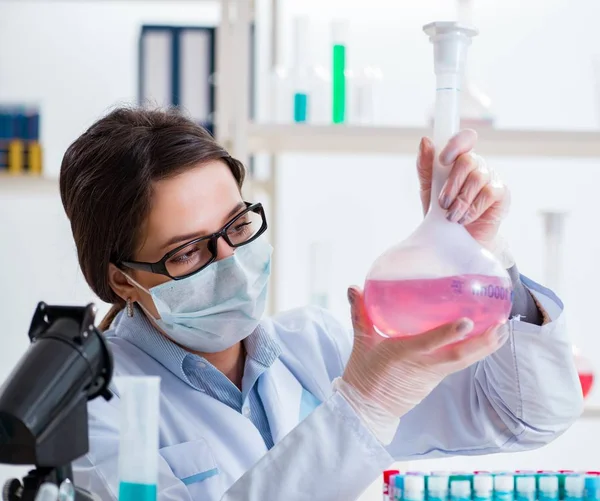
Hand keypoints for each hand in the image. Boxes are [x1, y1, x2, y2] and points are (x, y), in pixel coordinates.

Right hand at [334, 286, 506, 443]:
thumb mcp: (361, 342)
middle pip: (460, 356)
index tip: (467, 321)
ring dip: (486, 348)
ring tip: (504, 331)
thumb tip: (352, 286)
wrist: (367, 408)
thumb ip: (360, 312)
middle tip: (503, 324)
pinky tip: (486, 341)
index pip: (428, 343)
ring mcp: (432, 375)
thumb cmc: (363, 373)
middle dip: (484, 342)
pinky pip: (459, 365)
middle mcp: (423, 366)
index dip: (448, 334)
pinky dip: (476, 353)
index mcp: (402, 354)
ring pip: (465, 362)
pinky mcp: (435, 380)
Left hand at [416, 129, 510, 249]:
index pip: (464, 139)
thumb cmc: (441, 213)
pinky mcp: (501, 193)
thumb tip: (426, 142)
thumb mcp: (428, 191)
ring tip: (452, 217)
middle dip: (451, 184)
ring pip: (477, 178)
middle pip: (467, 160)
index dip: (455, 145)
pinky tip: (465, 219)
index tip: (443, 160)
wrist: (456, 242)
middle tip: (443, 204)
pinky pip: (489, 193)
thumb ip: (425, 167)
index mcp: (458, 161)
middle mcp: (477, 166)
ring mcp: (491, 178)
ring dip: (461, 200)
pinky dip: (473, 208)